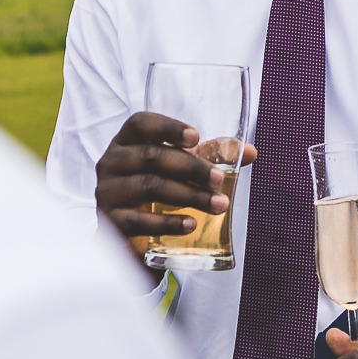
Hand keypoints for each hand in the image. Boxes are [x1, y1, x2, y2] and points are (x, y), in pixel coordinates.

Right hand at [93, 113, 252, 261]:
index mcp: (126, 142)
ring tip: (218, 205)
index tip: (196, 138)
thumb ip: (211, 156)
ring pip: (150, 187)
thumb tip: (250, 151)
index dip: (167, 127)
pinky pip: (140, 221)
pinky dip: (169, 222)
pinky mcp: (111, 222)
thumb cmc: (157, 191)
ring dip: (189, 195)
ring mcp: (107, 193)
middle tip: (219, 180)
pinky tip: (191, 224)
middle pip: (151, 156)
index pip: (140, 123)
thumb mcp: (181, 169)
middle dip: (191, 167)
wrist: (131, 236)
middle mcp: (111, 162)